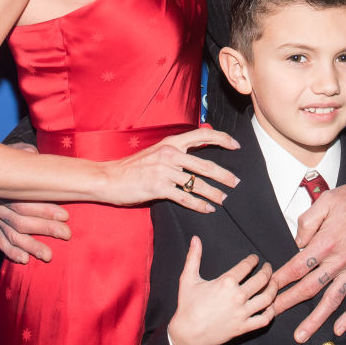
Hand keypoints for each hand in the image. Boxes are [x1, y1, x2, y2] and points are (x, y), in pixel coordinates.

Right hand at [0, 143, 69, 263]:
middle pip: (21, 221)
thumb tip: (34, 155)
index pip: (24, 203)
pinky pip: (3, 242)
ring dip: (32, 246)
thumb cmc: (23, 159)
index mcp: (4, 187)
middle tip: (66, 234)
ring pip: (13, 235)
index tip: (65, 216)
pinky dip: (13, 252)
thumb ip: (30, 156)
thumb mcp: (24, 153)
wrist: (5, 165)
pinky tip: (25, 259)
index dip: (45, 210)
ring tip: (48, 255)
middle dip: (46, 228)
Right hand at [103, 127, 239, 211]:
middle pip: (205, 164)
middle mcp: (169, 154)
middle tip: (236, 182)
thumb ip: (175, 152)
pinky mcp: (158, 188)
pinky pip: (185, 198)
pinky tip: (207, 209)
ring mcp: (164, 171)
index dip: (222, 139)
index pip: (202, 135)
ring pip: (197, 183)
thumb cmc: (132, 167)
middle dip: (224, 175)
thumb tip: (195, 156)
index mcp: (170, 143)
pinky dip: (199, 205)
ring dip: (214, 193)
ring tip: (223, 199)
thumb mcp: (155, 152)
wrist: (109, 178)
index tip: (236, 145)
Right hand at [168, 236, 276, 344]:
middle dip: (267, 271)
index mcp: (226, 282)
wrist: (188, 333)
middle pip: (261, 280)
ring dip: (273, 288)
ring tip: (274, 282)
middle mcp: (237, 297)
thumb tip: (195, 239)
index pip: (246, 266)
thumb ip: (193, 257)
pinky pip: (264, 319)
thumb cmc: (188, 305)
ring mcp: (242, 313)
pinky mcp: (243, 327)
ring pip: (267, 298)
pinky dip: (271, 312)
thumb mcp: (188, 279)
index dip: (253, 260)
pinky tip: (271, 306)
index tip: (255, 259)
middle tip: (268, 267)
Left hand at [272, 178, 345, 341]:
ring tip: (301, 335)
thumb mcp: (325, 200)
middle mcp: (339, 261)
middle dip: (289, 302)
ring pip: (332, 300)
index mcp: (326, 243)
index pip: (298, 266)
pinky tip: (339, 329)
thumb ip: (307, 221)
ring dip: (316, 319)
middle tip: (272, 312)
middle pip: (310, 288)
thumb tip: (298, 242)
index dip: (282, 278)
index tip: (269, 287)